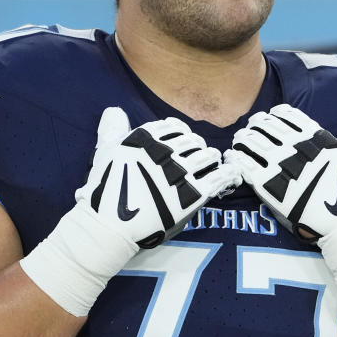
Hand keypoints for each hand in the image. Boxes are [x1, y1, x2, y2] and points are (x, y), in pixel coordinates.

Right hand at [20, 107, 239, 315]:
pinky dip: (227, 174)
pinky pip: (218, 178)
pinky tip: (231, 174)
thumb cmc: (104, 191)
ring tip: (212, 162)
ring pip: (207, 156)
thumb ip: (113, 130)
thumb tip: (115, 110)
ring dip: (211, 157)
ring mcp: (180, 172)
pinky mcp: (192, 193)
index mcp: (146, 138)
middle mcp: (165, 151)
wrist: (110, 226)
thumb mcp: (105, 152)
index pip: (173, 127)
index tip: (183, 139)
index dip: (180, 133)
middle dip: (195, 146)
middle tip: (198, 154)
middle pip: (191, 141)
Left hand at [226, 104, 336, 242]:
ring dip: (244, 139)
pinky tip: (232, 158)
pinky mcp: (271, 187)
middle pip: (267, 127)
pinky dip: (236, 159)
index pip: (289, 116)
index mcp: (318, 138)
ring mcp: (283, 167)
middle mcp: (299, 148)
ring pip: (254, 143)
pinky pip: (246, 167)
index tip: (269, 117)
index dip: (275, 115)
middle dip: (256, 125)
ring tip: (239, 141)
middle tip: (250, 128)